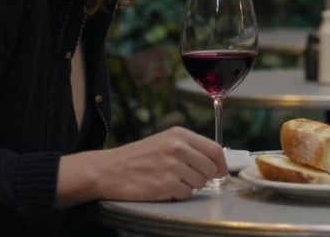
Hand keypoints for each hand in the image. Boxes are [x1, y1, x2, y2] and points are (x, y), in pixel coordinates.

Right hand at [71, 126, 226, 202]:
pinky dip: (178, 194)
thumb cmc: (136, 157)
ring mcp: (173, 167)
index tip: (221, 171)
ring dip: (190, 186)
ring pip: (200, 183)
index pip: (214, 149)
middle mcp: (178, 148)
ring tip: (170, 180)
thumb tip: (215, 162)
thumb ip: (189, 147)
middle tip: (188, 177)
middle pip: (210, 168)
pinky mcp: (166, 185)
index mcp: (179, 134)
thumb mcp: (163, 141)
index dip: (221, 163)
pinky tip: (163, 187)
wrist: (108, 170)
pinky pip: (186, 194)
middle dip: (204, 176)